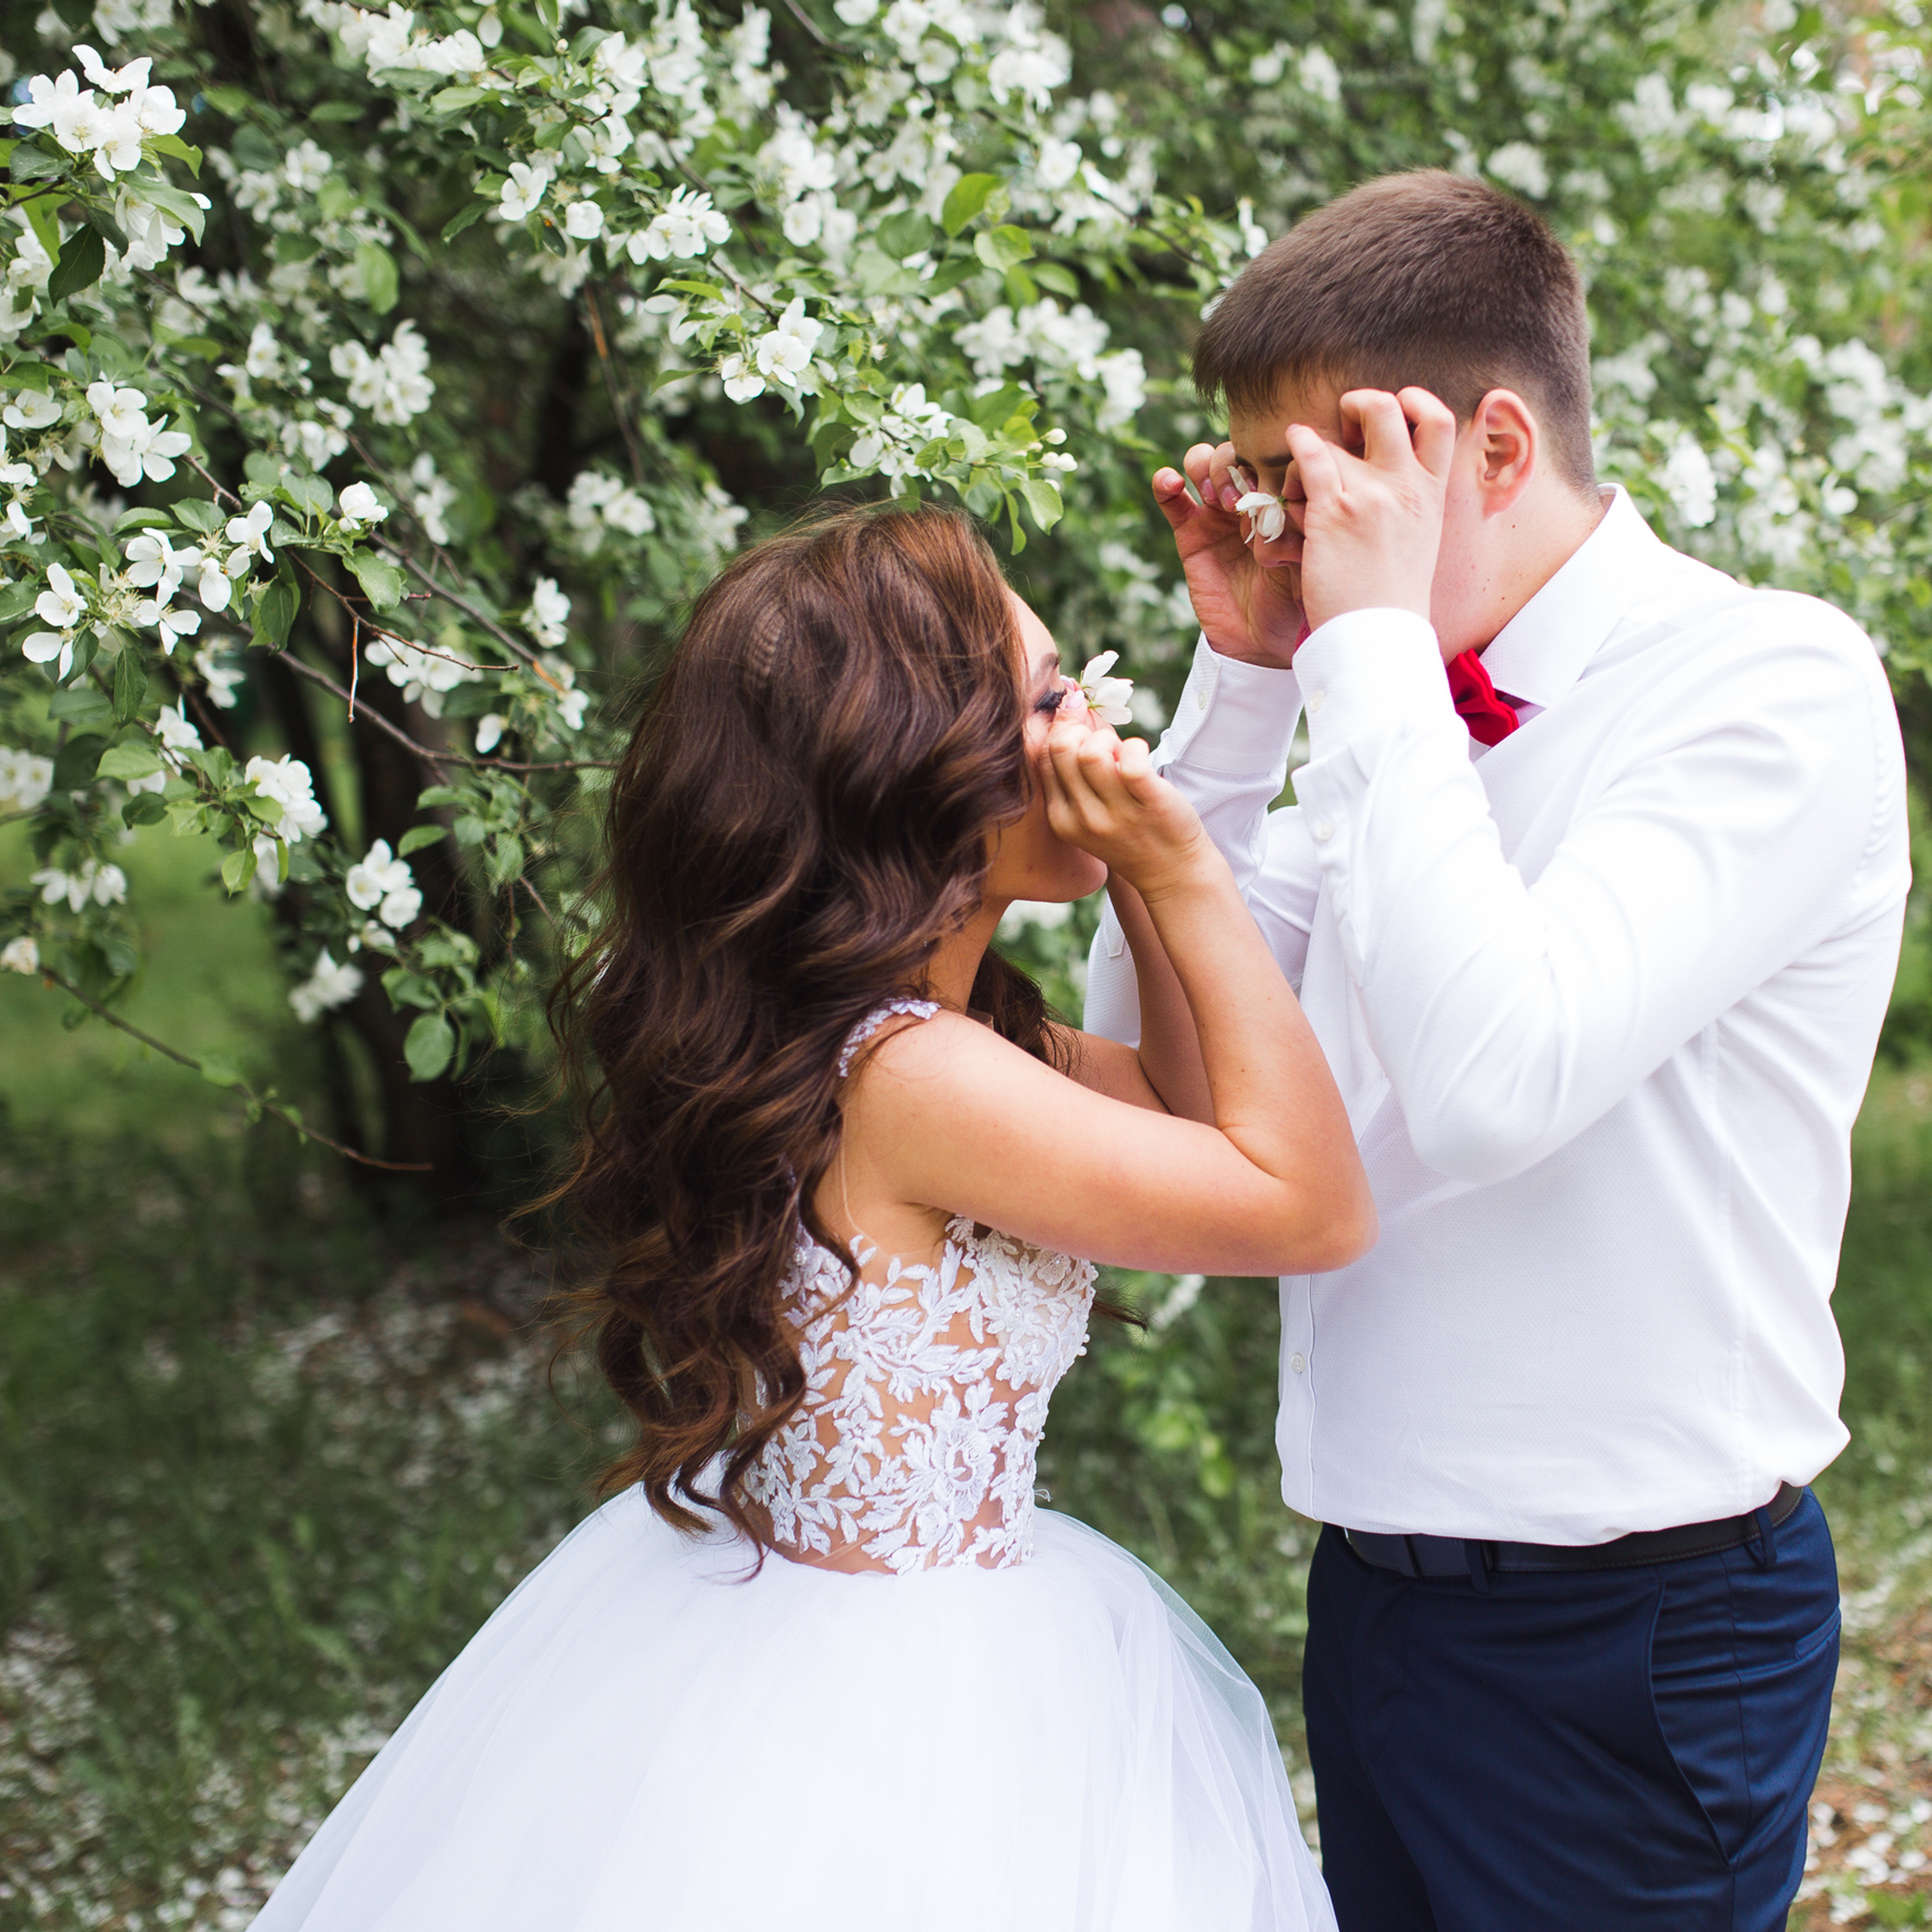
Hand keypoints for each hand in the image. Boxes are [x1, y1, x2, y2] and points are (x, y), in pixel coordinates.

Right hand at [1042, 713, 1209, 902]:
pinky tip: (1141, 755)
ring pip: (1091, 752)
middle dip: (1081, 730)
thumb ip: (1077, 766)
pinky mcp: (1148, 803)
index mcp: (1061, 818)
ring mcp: (1115, 814)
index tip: (1077, 718)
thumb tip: (1070, 702)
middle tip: (1103, 741)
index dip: (1059, 728)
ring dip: (1108, 739)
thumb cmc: (1131, 831)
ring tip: (1122, 751)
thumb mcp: (1091, 808)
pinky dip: (1135, 747)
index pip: (1043, 757)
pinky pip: (1130, 759)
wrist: (1171, 871)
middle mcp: (1083, 819)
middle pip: (1061, 749)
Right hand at [1152, 442, 1304, 668]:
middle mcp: (1248, 497)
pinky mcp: (1189, 531)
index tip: (1277, 489)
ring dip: (1209, 470)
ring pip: (1205, 462)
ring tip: (1218, 501)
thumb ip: (1306, 520)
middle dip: (1237, 465)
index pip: (1271, 454)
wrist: (1259, 641)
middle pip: (1236, 451)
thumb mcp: (1310, 556)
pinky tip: (1171, 483)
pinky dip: (1166, 481)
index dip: (1269, 460)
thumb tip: (1300, 489)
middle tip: (1242, 501)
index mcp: (1281, 496)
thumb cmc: (1293, 599)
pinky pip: (1171, 498)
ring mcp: (1216, 512)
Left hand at [1286, 387, 1455, 631]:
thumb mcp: (1421, 542)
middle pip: (1387, 408)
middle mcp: (1405, 487)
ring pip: (1334, 440)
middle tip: (1345, 420)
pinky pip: (1311, 458)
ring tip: (1302, 476)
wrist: (1379, 636)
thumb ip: (1414, 505)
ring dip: (1312, 449)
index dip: (1417, 401)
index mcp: (1431, 494)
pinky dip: (1298, 444)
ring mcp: (1370, 496)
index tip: (1398, 406)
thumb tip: (1400, 484)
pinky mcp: (1333, 512)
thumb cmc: (1392, 598)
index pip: (1441, 420)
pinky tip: (1292, 444)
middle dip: (1361, 401)